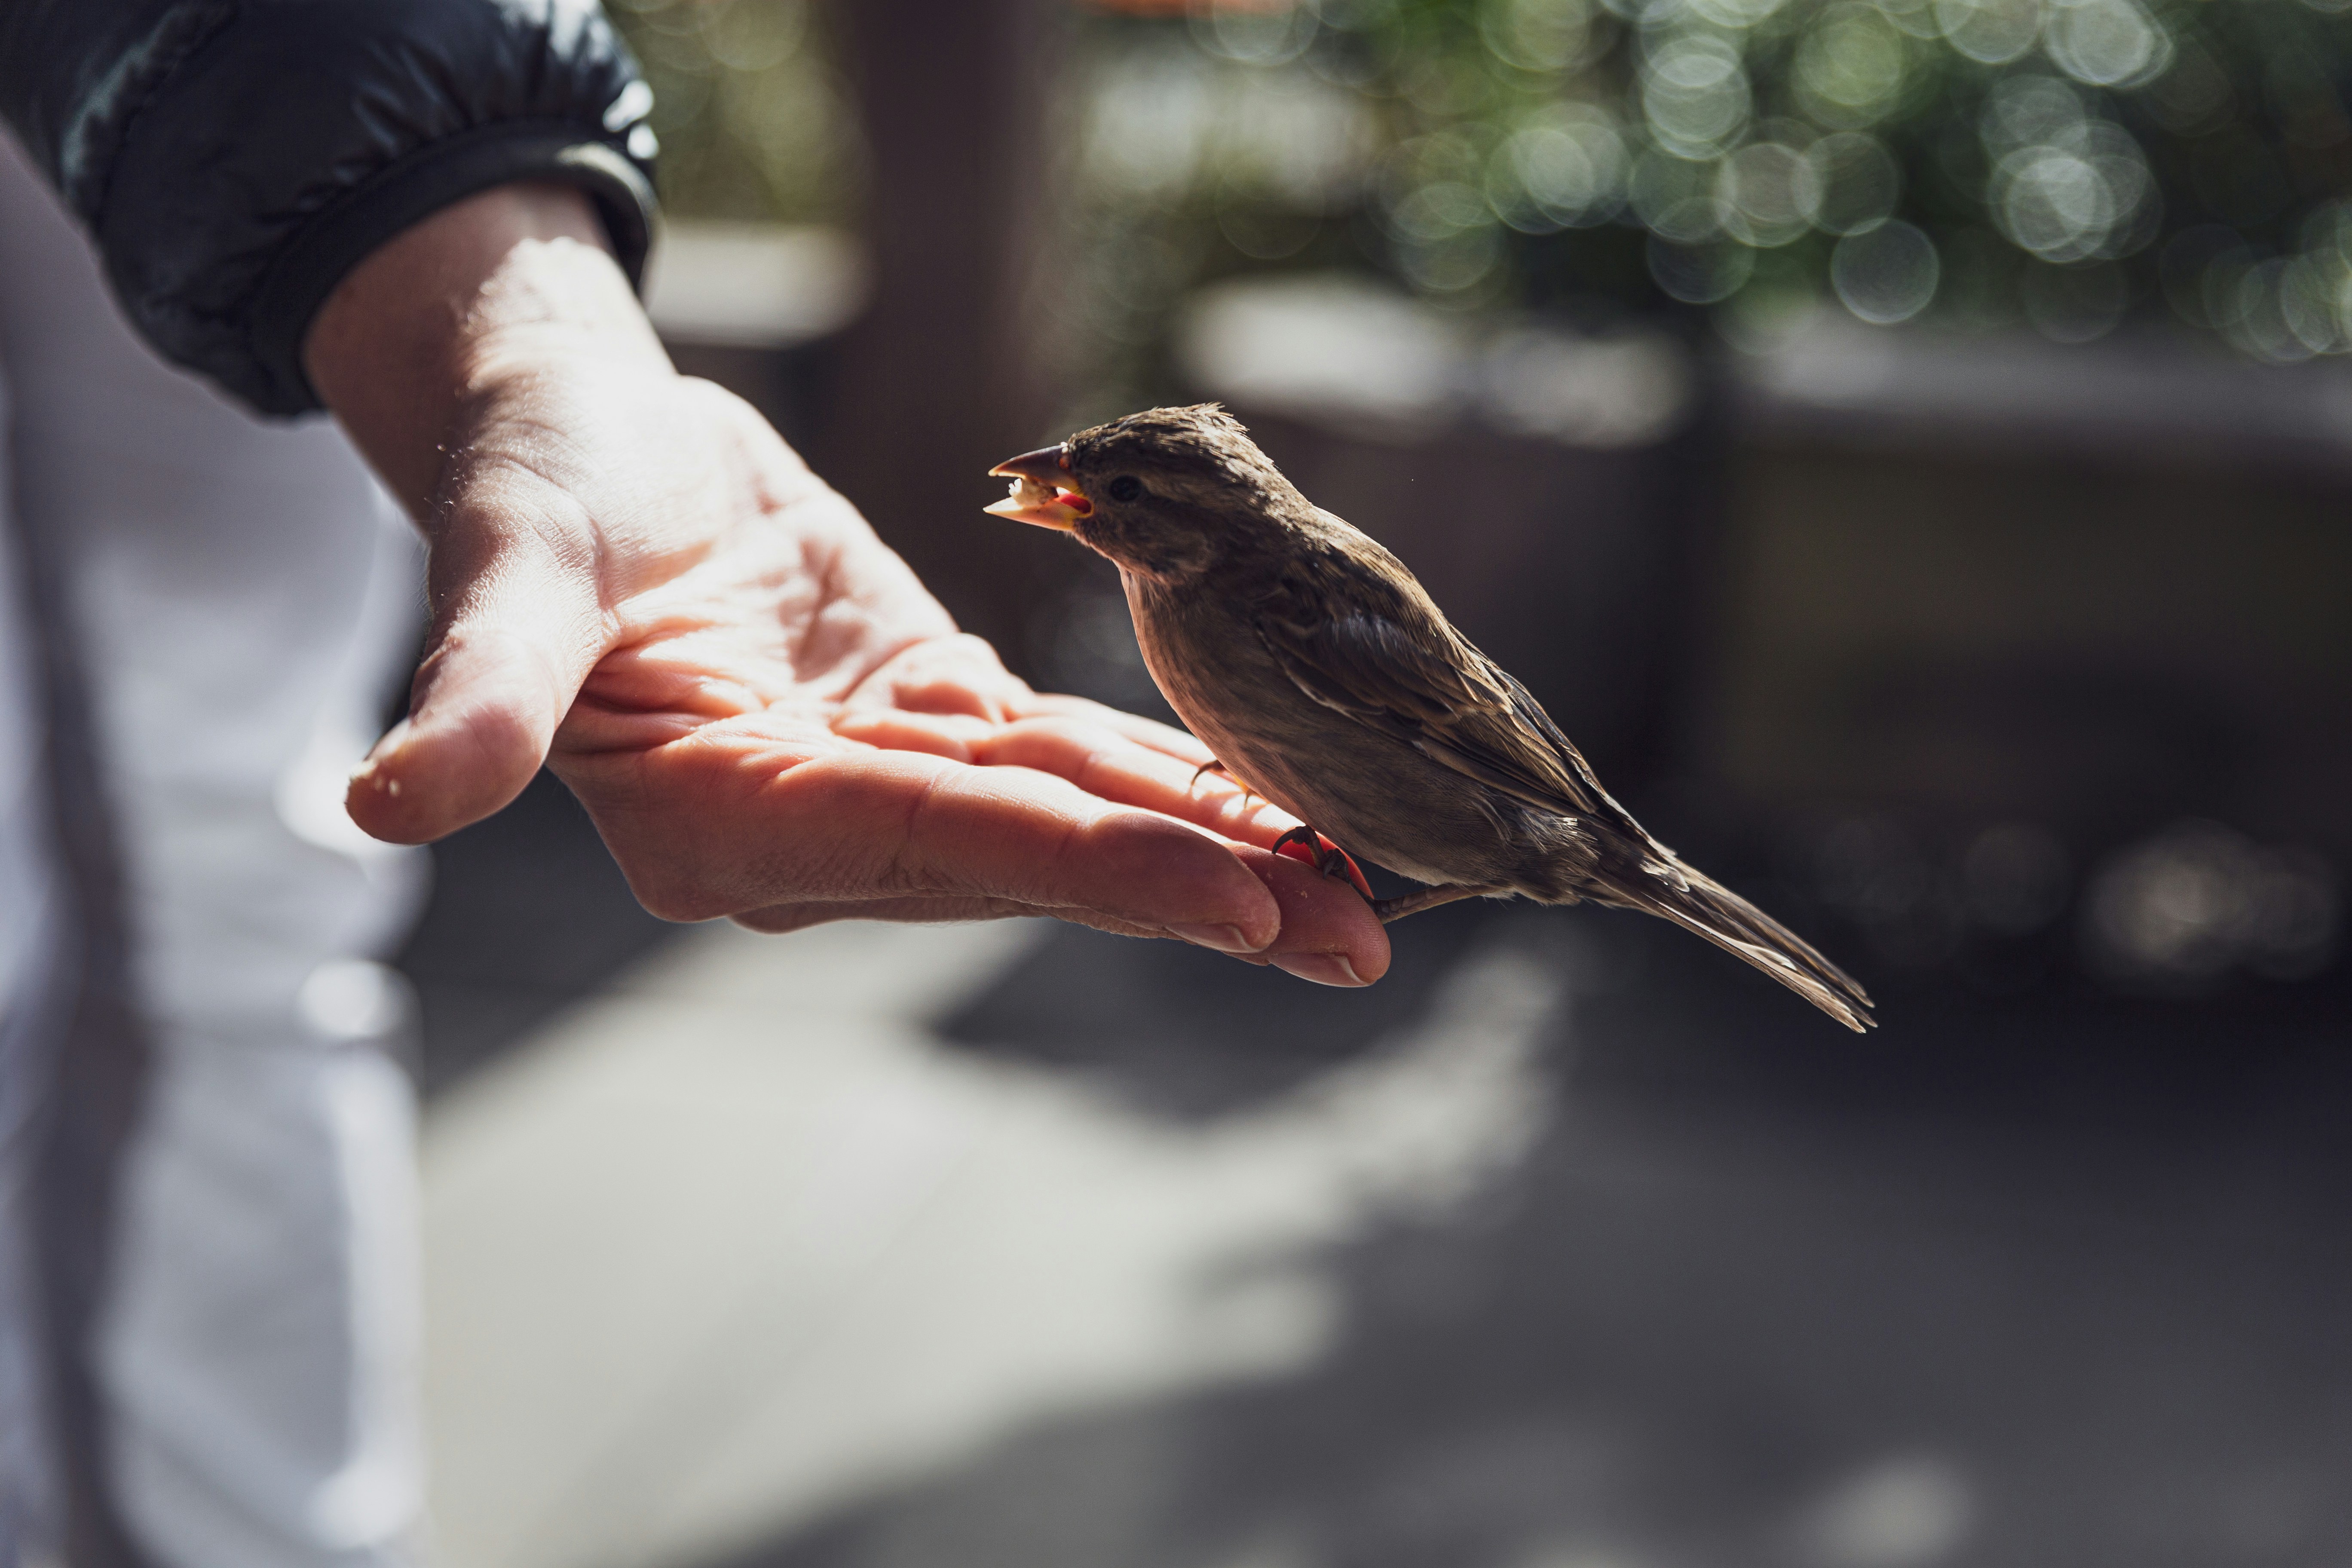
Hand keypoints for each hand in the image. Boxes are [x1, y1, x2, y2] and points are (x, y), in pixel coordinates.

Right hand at [303, 186, 1388, 982]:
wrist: (584, 438)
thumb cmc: (541, 487)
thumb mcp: (508, 570)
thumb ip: (478, 690)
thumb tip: (377, 806)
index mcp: (718, 821)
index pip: (935, 842)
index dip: (1087, 864)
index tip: (1237, 890)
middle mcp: (813, 832)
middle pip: (1031, 861)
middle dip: (1198, 891)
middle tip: (1361, 930)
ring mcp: (881, 784)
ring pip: (1071, 824)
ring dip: (1216, 854)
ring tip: (1361, 891)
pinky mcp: (926, 725)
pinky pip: (1066, 764)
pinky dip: (1172, 783)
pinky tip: (1279, 808)